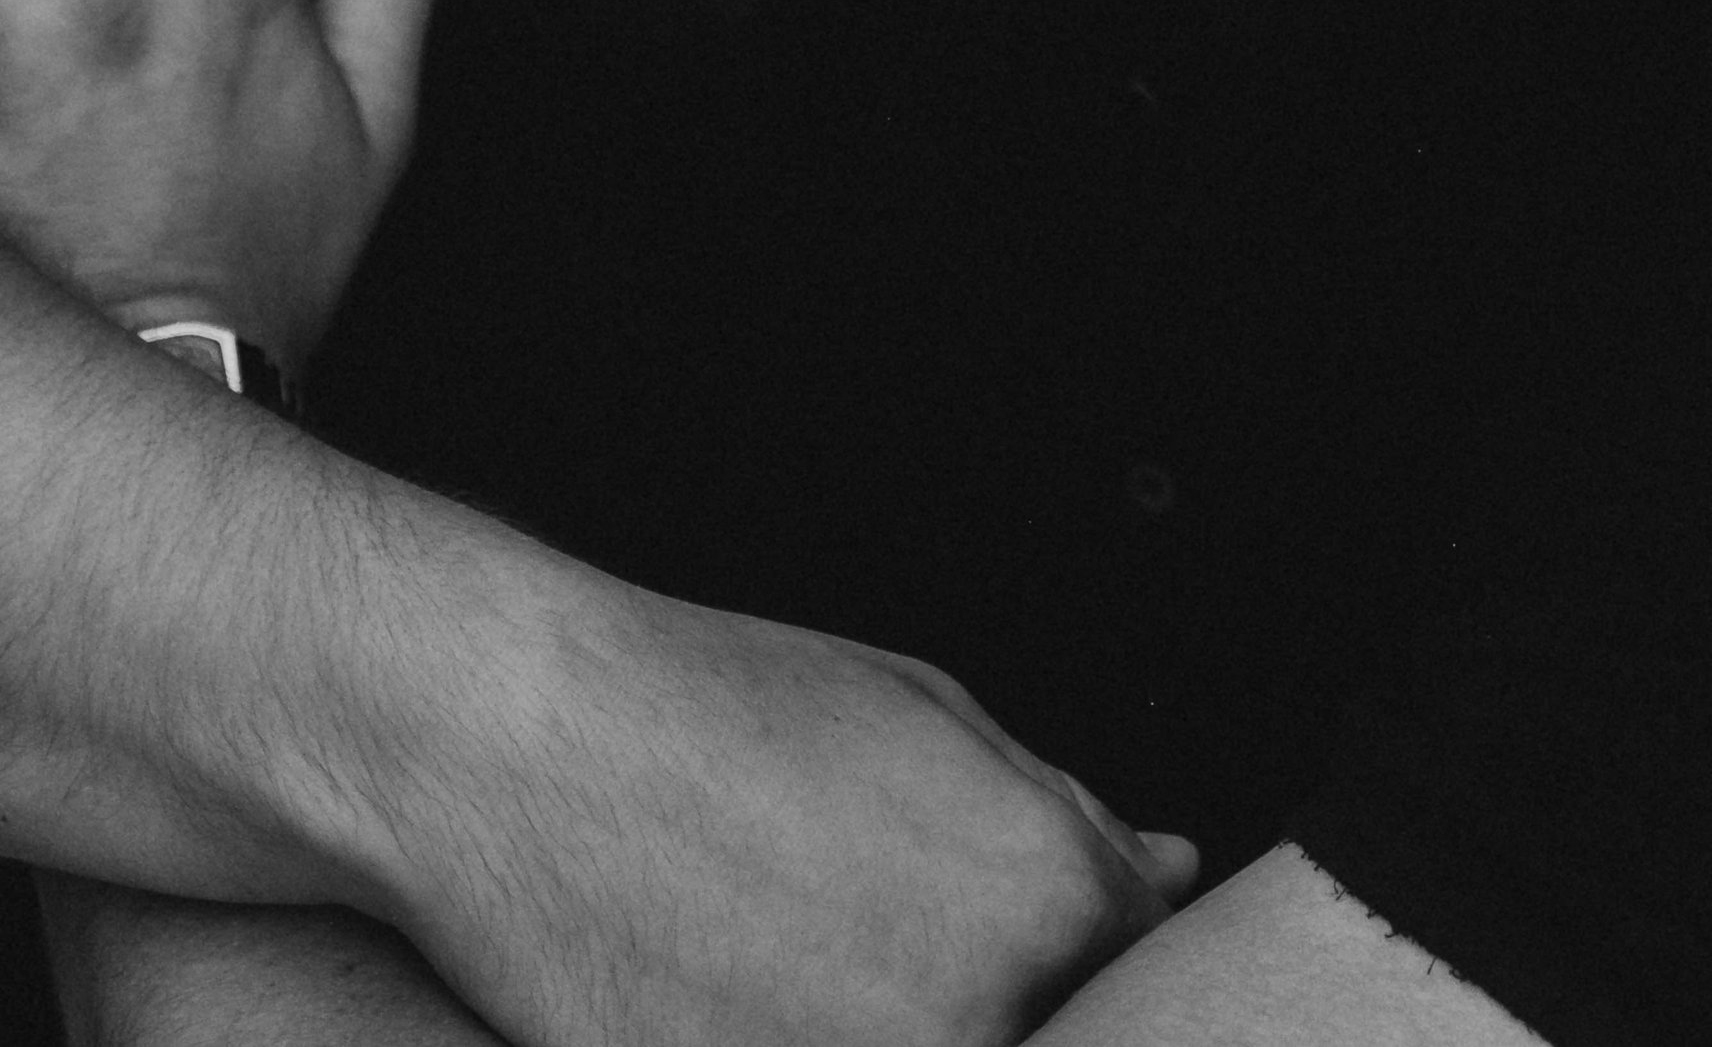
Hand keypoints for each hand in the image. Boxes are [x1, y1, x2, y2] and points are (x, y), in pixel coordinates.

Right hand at [389, 582, 1197, 1046]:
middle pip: (1053, 1031)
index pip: (1138, 965)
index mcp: (1051, 896)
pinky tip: (756, 988)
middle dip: (1006, 992)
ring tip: (811, 956)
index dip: (1087, 947)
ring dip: (905, 1018)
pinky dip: (809, 1042)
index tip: (1008, 932)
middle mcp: (987, 1015)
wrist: (527, 751)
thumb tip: (1167, 869)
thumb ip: (1059, 816)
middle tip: (885, 939)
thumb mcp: (927, 720)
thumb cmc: (724, 713)